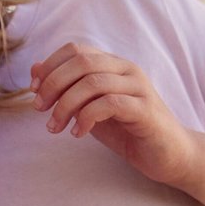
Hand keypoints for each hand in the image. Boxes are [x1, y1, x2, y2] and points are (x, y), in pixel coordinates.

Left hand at [31, 43, 197, 187]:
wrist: (170, 156)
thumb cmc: (129, 132)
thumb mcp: (90, 109)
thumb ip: (67, 90)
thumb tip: (34, 69)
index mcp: (113, 65)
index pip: (76, 50)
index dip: (50, 67)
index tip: (34, 91)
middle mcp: (127, 70)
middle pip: (81, 62)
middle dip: (53, 84)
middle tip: (39, 109)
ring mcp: (138, 88)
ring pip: (92, 82)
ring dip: (65, 105)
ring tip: (55, 127)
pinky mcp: (145, 110)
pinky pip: (109, 104)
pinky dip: (86, 118)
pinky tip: (78, 134)